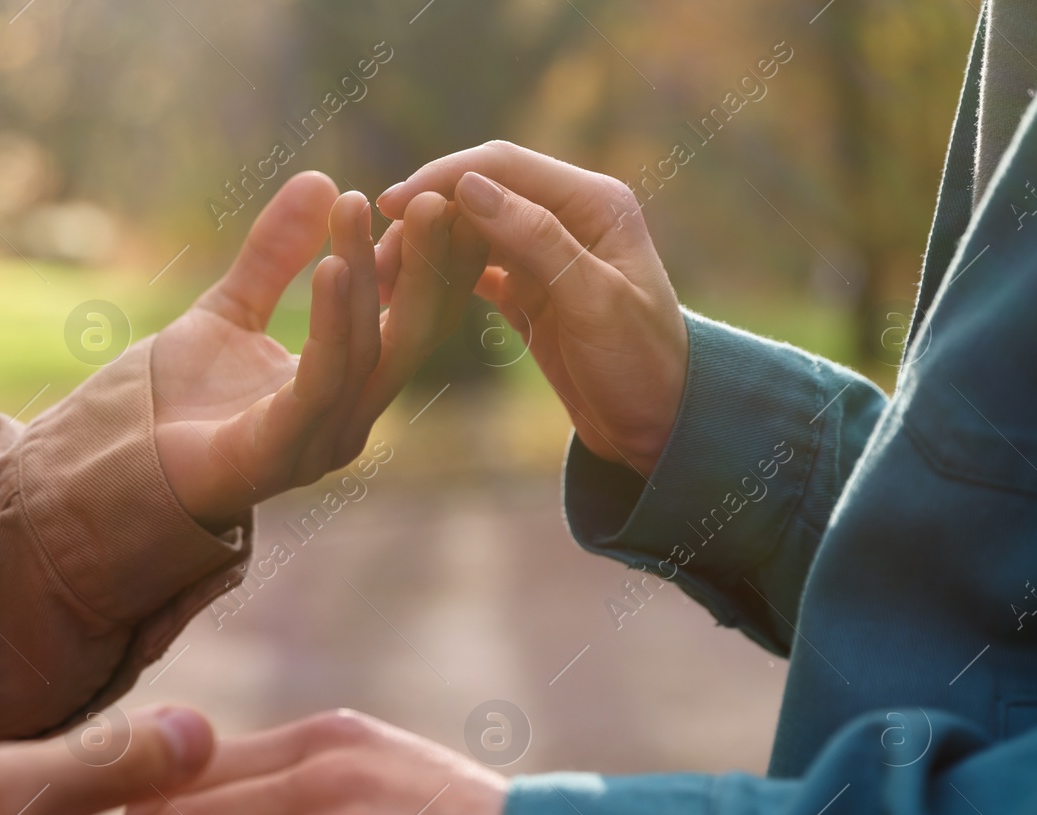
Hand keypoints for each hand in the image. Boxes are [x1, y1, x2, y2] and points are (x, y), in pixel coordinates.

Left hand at [152, 171, 485, 529]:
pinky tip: (334, 267)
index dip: (428, 259)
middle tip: (435, 195)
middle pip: (412, 337)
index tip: (437, 192)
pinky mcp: (282, 451)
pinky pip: (322, 381)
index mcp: (351, 390)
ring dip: (369, 274)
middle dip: (429, 266)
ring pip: (366, 350)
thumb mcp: (233, 307)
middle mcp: (350, 419)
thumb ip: (274, 254)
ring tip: (359, 207)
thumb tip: (321, 179)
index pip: (411, 320)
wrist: (123, 462)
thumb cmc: (181, 399)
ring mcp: (321, 441)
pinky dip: (334, 323)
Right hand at [379, 142, 689, 476]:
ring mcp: (545, 253)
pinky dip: (439, 278)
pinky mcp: (529, 291)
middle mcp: (568, 216)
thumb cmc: (643, 365)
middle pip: (478, 194)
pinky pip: (473, 269)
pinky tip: (404, 297)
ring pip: (468, 232)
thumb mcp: (593, 302)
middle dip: (423, 217)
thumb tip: (469, 187)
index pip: (502, 166)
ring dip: (425, 249)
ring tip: (381, 280)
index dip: (442, 178)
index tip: (389, 204)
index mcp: (593, 202)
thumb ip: (536, 240)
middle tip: (373, 256)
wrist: (663, 426)